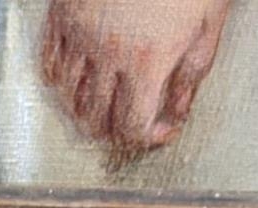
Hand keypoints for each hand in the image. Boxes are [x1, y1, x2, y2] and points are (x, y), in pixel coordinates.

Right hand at [37, 0, 232, 157]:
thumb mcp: (207, 23)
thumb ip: (192, 73)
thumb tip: (178, 111)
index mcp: (147, 61)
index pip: (133, 128)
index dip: (146, 140)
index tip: (158, 130)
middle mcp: (107, 55)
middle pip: (96, 121)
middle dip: (113, 133)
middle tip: (127, 126)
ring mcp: (79, 35)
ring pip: (69, 99)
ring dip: (85, 112)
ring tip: (101, 108)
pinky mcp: (62, 17)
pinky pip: (49, 65)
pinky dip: (60, 83)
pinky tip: (76, 81)